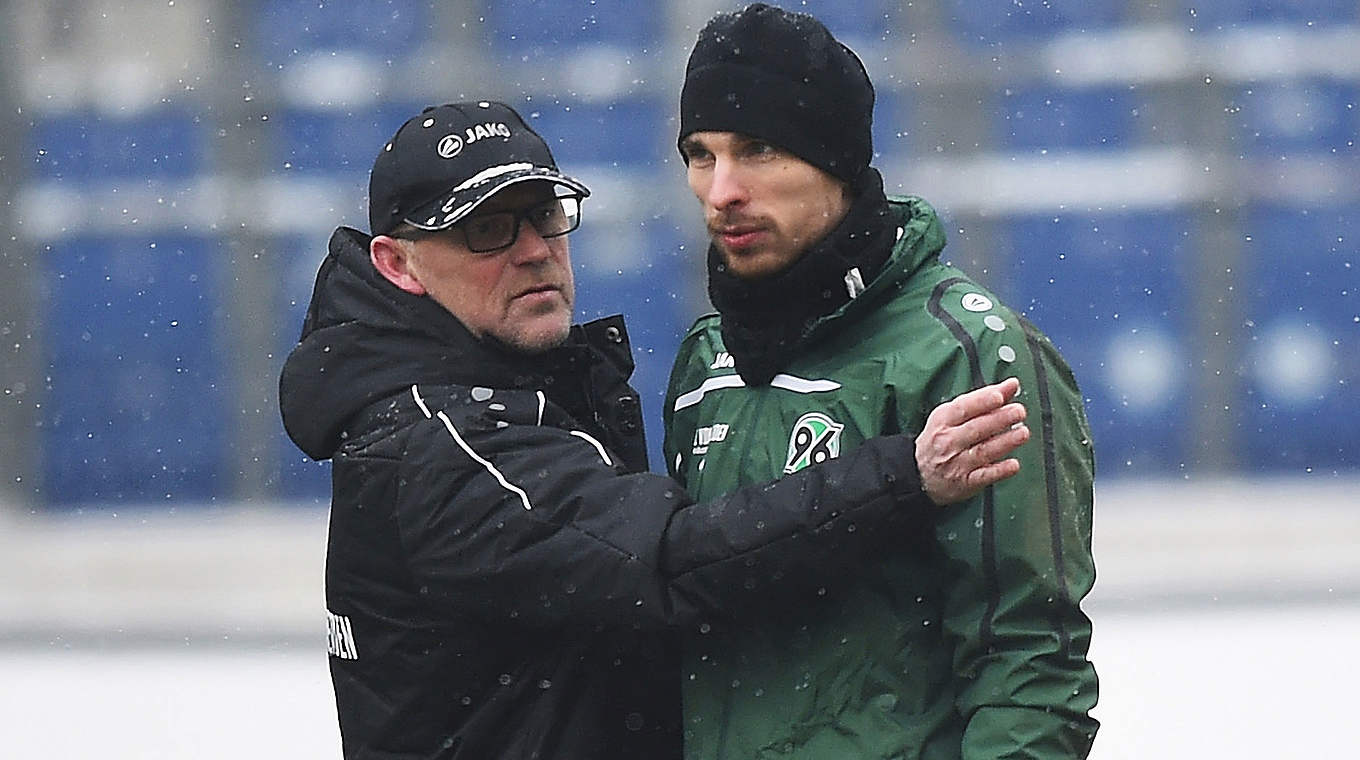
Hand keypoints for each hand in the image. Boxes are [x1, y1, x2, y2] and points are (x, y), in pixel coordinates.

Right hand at [916, 378, 1027, 505]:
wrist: (919, 474)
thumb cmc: (940, 439)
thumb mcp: (952, 415)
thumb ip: (982, 400)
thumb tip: (1011, 385)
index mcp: (943, 421)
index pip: (963, 408)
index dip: (982, 401)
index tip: (1000, 395)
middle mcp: (948, 441)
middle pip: (975, 428)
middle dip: (999, 419)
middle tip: (1018, 412)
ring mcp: (956, 462)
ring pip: (982, 451)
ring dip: (1005, 442)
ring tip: (1022, 433)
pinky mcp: (966, 482)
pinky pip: (984, 476)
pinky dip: (999, 471)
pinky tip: (1013, 464)